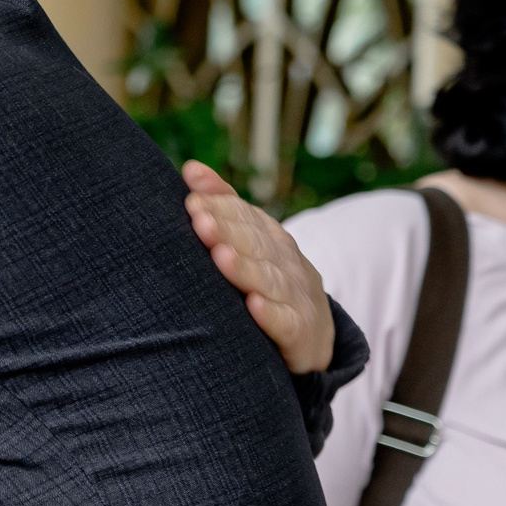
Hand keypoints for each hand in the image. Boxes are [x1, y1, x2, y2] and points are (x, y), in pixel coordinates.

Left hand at [182, 161, 334, 373]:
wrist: (314, 337)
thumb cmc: (270, 285)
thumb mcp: (252, 245)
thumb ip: (225, 208)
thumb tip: (191, 168)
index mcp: (271, 240)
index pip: (246, 218)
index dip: (221, 208)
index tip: (192, 201)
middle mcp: (286, 263)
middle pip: (256, 244)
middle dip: (227, 230)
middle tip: (198, 219)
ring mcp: (297, 297)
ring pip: (269, 280)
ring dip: (244, 268)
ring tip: (220, 256)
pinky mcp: (302, 333)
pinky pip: (287, 322)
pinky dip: (272, 314)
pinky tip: (254, 306)